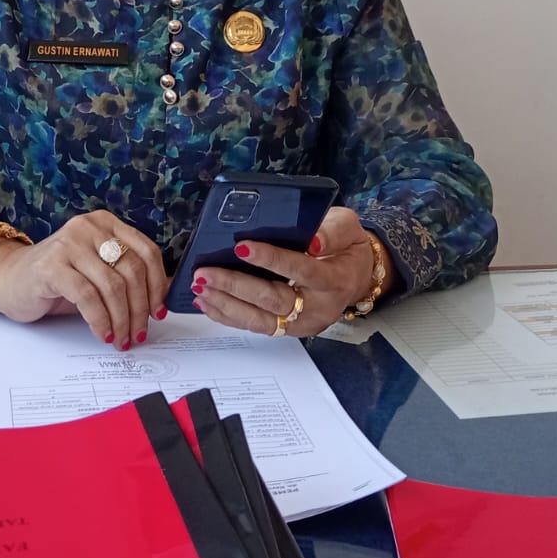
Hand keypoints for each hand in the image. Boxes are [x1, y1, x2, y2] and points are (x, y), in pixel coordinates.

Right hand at [0, 212, 168, 349]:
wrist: (10, 280)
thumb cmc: (58, 279)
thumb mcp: (97, 272)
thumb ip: (126, 277)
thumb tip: (163, 299)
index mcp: (106, 223)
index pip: (147, 251)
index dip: (158, 286)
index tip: (159, 312)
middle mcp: (89, 227)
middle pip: (132, 270)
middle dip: (140, 310)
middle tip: (138, 333)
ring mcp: (69, 244)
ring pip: (113, 286)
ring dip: (122, 320)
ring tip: (121, 339)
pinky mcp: (52, 266)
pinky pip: (88, 298)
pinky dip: (100, 321)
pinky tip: (103, 334)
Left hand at [192, 206, 379, 337]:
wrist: (356, 277)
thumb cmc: (347, 248)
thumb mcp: (349, 228)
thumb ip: (333, 231)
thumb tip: (313, 238)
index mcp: (334, 279)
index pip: (301, 269)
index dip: (272, 259)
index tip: (242, 247)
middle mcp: (318, 307)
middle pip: (273, 300)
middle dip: (236, 286)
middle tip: (205, 273)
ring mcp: (301, 322)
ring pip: (260, 320)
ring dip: (226, 304)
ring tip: (200, 288)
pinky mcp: (287, 329)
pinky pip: (255, 325)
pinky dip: (228, 315)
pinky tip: (207, 302)